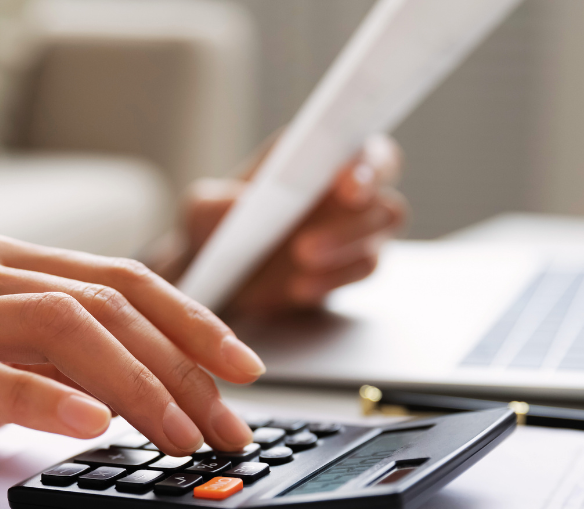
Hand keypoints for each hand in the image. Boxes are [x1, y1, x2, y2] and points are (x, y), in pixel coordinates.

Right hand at [0, 237, 262, 508]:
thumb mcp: (13, 367)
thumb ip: (76, 361)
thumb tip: (172, 389)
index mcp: (11, 265)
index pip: (122, 280)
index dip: (192, 322)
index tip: (244, 368)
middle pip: (104, 304)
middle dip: (178, 368)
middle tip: (222, 425)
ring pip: (58, 326)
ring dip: (134, 385)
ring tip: (177, 434)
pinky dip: (46, 399)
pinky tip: (93, 427)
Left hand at [178, 134, 405, 314]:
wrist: (217, 279)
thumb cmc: (213, 230)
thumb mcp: (200, 212)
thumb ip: (216, 204)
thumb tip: (241, 204)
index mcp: (315, 153)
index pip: (362, 146)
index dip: (366, 162)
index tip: (346, 184)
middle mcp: (343, 184)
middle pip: (383, 192)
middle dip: (358, 217)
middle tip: (308, 242)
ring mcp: (353, 226)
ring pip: (381, 232)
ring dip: (346, 248)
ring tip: (301, 260)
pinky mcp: (349, 265)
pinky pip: (362, 268)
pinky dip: (335, 279)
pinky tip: (300, 287)